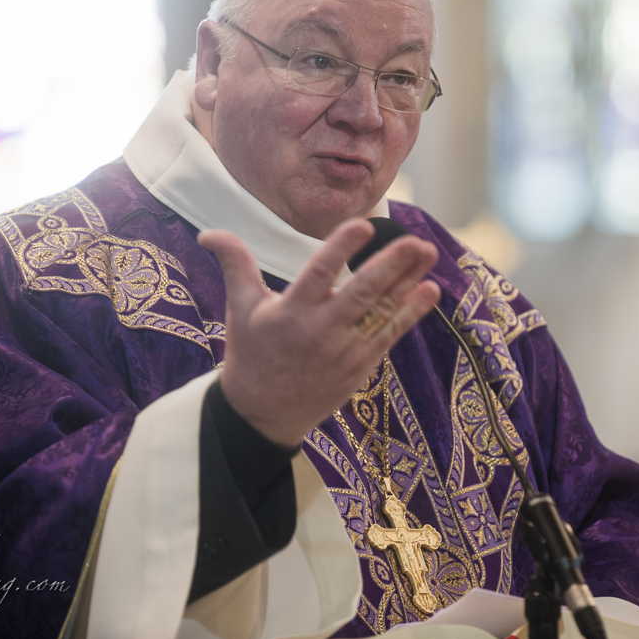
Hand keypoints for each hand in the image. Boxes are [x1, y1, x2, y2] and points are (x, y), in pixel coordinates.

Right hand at [198, 219, 440, 447]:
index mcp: (290, 312)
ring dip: (408, 283)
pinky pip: (389, 335)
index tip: (364, 225)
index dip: (341, 249)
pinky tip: (429, 290)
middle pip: (361, 294)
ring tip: (429, 253)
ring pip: (381, 312)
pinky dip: (411, 313)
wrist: (262, 414)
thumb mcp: (240, 308)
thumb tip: (208, 233)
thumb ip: (235, 265)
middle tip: (415, 241)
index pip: (318, 275)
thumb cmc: (251, 352)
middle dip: (391, 266)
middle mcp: (320, 331)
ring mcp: (344, 350)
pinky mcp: (360, 366)